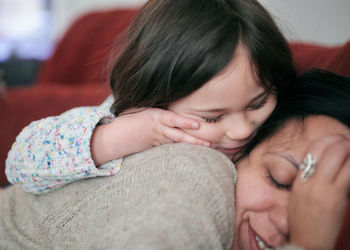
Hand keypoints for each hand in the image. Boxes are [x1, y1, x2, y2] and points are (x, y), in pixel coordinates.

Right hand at [91, 107, 209, 164]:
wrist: (114, 137)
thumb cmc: (126, 118)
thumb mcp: (138, 106)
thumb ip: (153, 104)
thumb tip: (168, 94)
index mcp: (155, 117)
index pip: (173, 119)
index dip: (185, 122)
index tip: (198, 125)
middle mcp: (159, 129)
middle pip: (179, 135)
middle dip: (194, 140)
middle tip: (210, 143)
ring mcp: (158, 139)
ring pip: (178, 143)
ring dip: (193, 145)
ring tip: (208, 148)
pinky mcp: (156, 146)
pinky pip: (172, 147)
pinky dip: (184, 149)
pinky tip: (196, 151)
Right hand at [289, 134, 349, 249]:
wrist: (308, 242)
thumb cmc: (302, 220)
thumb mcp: (297, 195)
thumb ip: (307, 177)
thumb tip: (323, 162)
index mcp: (300, 180)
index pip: (313, 150)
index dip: (329, 139)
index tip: (337, 138)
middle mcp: (313, 182)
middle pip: (332, 150)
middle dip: (345, 141)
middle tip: (349, 140)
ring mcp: (328, 191)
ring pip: (345, 160)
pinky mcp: (341, 199)